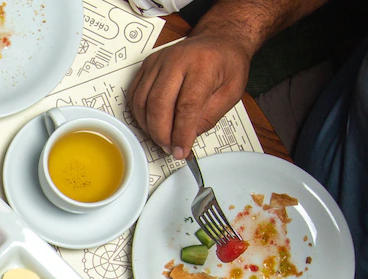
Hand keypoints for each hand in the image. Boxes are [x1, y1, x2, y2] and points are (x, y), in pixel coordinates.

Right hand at [128, 31, 250, 158]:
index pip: (187, 106)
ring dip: (149, 126)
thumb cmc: (226, 63)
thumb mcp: (232, 91)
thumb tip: (186, 138)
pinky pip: (134, 95)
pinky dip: (140, 114)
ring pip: (142, 101)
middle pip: (159, 104)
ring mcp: (158, 61)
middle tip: (169, 147)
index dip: (182, 134)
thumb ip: (209, 116)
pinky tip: (152, 123)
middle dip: (161, 133)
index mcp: (203, 64)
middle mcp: (177, 59)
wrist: (218, 40)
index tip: (181, 150)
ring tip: (162, 137)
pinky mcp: (147, 65)